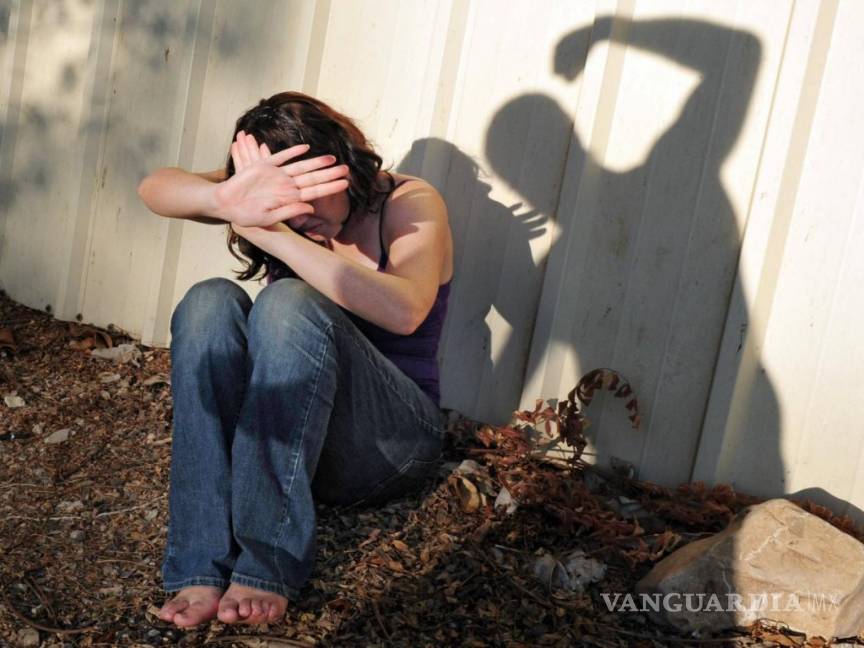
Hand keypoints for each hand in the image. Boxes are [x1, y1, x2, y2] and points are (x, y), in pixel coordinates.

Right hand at [215, 130, 348, 226]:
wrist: (225, 204)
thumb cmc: (246, 215)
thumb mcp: (269, 218)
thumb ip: (289, 212)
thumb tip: (310, 207)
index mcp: (289, 198)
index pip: (315, 191)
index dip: (330, 187)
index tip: (345, 183)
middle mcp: (286, 185)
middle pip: (313, 178)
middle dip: (330, 174)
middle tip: (347, 169)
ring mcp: (276, 175)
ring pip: (301, 166)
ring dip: (317, 162)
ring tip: (333, 157)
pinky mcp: (264, 166)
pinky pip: (281, 157)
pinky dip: (292, 152)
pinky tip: (306, 148)